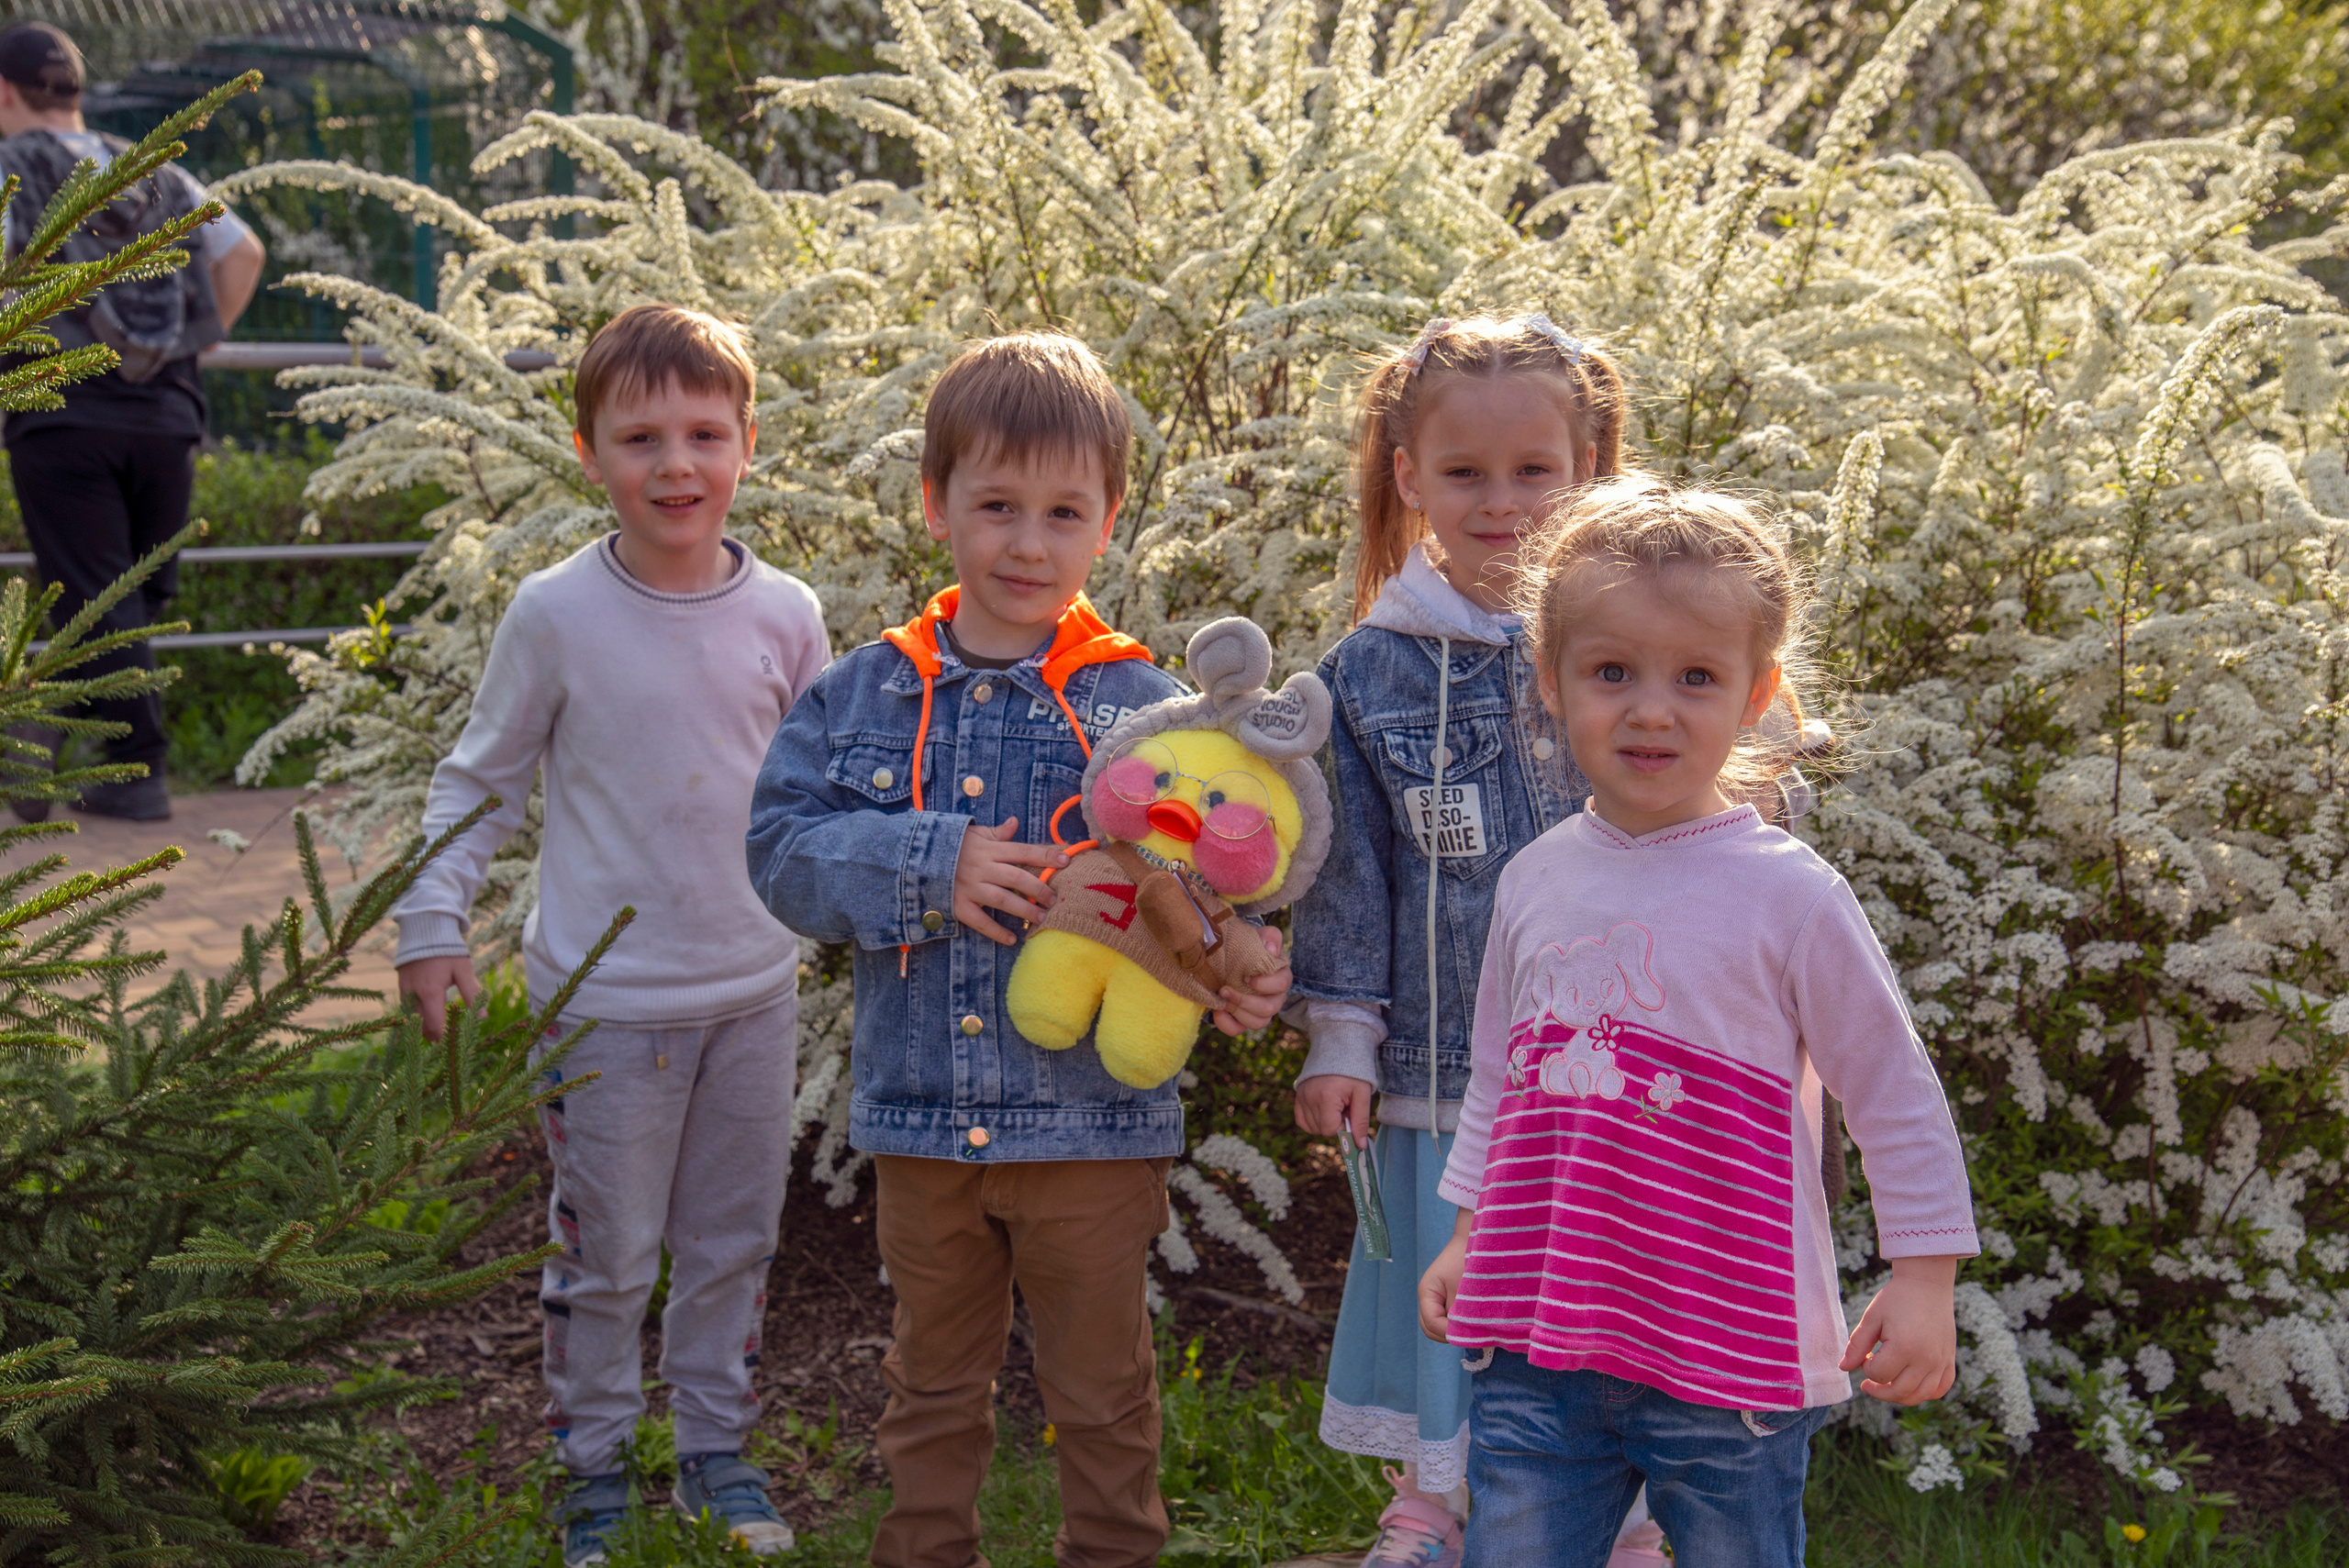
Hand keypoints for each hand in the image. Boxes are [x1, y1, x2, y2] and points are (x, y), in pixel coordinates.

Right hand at [398, 953, 480, 1042]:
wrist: (425, 929)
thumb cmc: (447, 950)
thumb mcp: (463, 970)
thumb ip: (472, 994)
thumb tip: (482, 1017)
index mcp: (431, 992)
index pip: (435, 1025)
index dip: (445, 1038)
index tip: (454, 1045)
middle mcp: (413, 994)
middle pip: (422, 1026)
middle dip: (435, 1036)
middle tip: (448, 1043)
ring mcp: (404, 990)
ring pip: (412, 1019)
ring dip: (424, 1028)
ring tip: (439, 1033)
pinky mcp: (401, 986)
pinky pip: (407, 1008)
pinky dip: (416, 1017)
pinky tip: (428, 1017)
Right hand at [952, 817, 1067, 945]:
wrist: (915, 857)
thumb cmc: (950, 845)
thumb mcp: (973, 833)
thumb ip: (996, 832)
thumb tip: (1014, 822)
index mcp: (989, 848)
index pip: (1023, 851)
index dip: (1045, 856)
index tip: (1066, 861)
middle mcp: (982, 868)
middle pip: (1017, 878)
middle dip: (1039, 889)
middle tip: (1055, 899)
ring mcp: (970, 888)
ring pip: (1002, 899)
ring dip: (1024, 910)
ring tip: (1041, 918)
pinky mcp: (959, 905)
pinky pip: (980, 921)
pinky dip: (996, 931)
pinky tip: (1012, 938)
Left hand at [1214, 927, 1288, 1035]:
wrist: (1229, 958)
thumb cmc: (1248, 948)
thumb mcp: (1257, 937)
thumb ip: (1269, 937)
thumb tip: (1271, 950)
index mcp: (1281, 977)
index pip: (1282, 984)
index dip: (1265, 984)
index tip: (1246, 977)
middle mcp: (1275, 997)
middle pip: (1269, 1009)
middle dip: (1245, 1001)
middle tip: (1225, 989)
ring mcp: (1260, 1012)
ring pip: (1257, 1023)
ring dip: (1236, 1012)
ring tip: (1221, 998)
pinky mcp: (1244, 1020)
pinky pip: (1238, 1030)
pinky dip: (1226, 1024)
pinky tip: (1217, 1011)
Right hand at [1295, 1073, 1375, 1145]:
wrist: (1341, 1049)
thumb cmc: (1355, 1072)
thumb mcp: (1363, 1095)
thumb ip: (1361, 1121)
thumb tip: (1359, 1145)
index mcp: (1325, 1096)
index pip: (1330, 1129)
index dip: (1343, 1127)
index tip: (1350, 1113)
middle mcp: (1309, 1097)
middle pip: (1321, 1130)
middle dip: (1335, 1124)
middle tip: (1345, 1107)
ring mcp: (1301, 1096)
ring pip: (1312, 1127)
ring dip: (1326, 1122)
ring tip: (1336, 1105)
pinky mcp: (1298, 1096)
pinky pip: (1302, 1120)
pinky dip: (1313, 1121)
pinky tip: (1325, 1111)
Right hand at [1418, 1210, 1474, 1340]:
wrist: (1476, 1238)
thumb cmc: (1470, 1259)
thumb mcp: (1464, 1289)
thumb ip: (1459, 1314)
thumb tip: (1461, 1336)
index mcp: (1427, 1292)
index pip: (1432, 1324)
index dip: (1449, 1332)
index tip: (1471, 1331)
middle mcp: (1428, 1298)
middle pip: (1431, 1329)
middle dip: (1449, 1334)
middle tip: (1472, 1333)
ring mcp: (1437, 1299)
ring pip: (1439, 1326)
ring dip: (1454, 1330)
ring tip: (1474, 1327)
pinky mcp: (1448, 1299)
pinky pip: (1448, 1318)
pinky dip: (1458, 1323)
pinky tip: (1474, 1320)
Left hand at [1841, 1255, 1960, 1404]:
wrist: (1927, 1284)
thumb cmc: (1896, 1298)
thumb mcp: (1872, 1318)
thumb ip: (1856, 1345)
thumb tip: (1843, 1369)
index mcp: (1905, 1347)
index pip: (1879, 1375)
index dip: (1866, 1368)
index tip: (1866, 1354)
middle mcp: (1926, 1359)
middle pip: (1899, 1391)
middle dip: (1879, 1390)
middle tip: (1867, 1384)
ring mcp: (1940, 1362)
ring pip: (1919, 1395)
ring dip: (1899, 1396)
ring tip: (1886, 1386)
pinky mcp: (1949, 1360)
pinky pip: (1940, 1388)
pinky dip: (1925, 1393)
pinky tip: (1911, 1385)